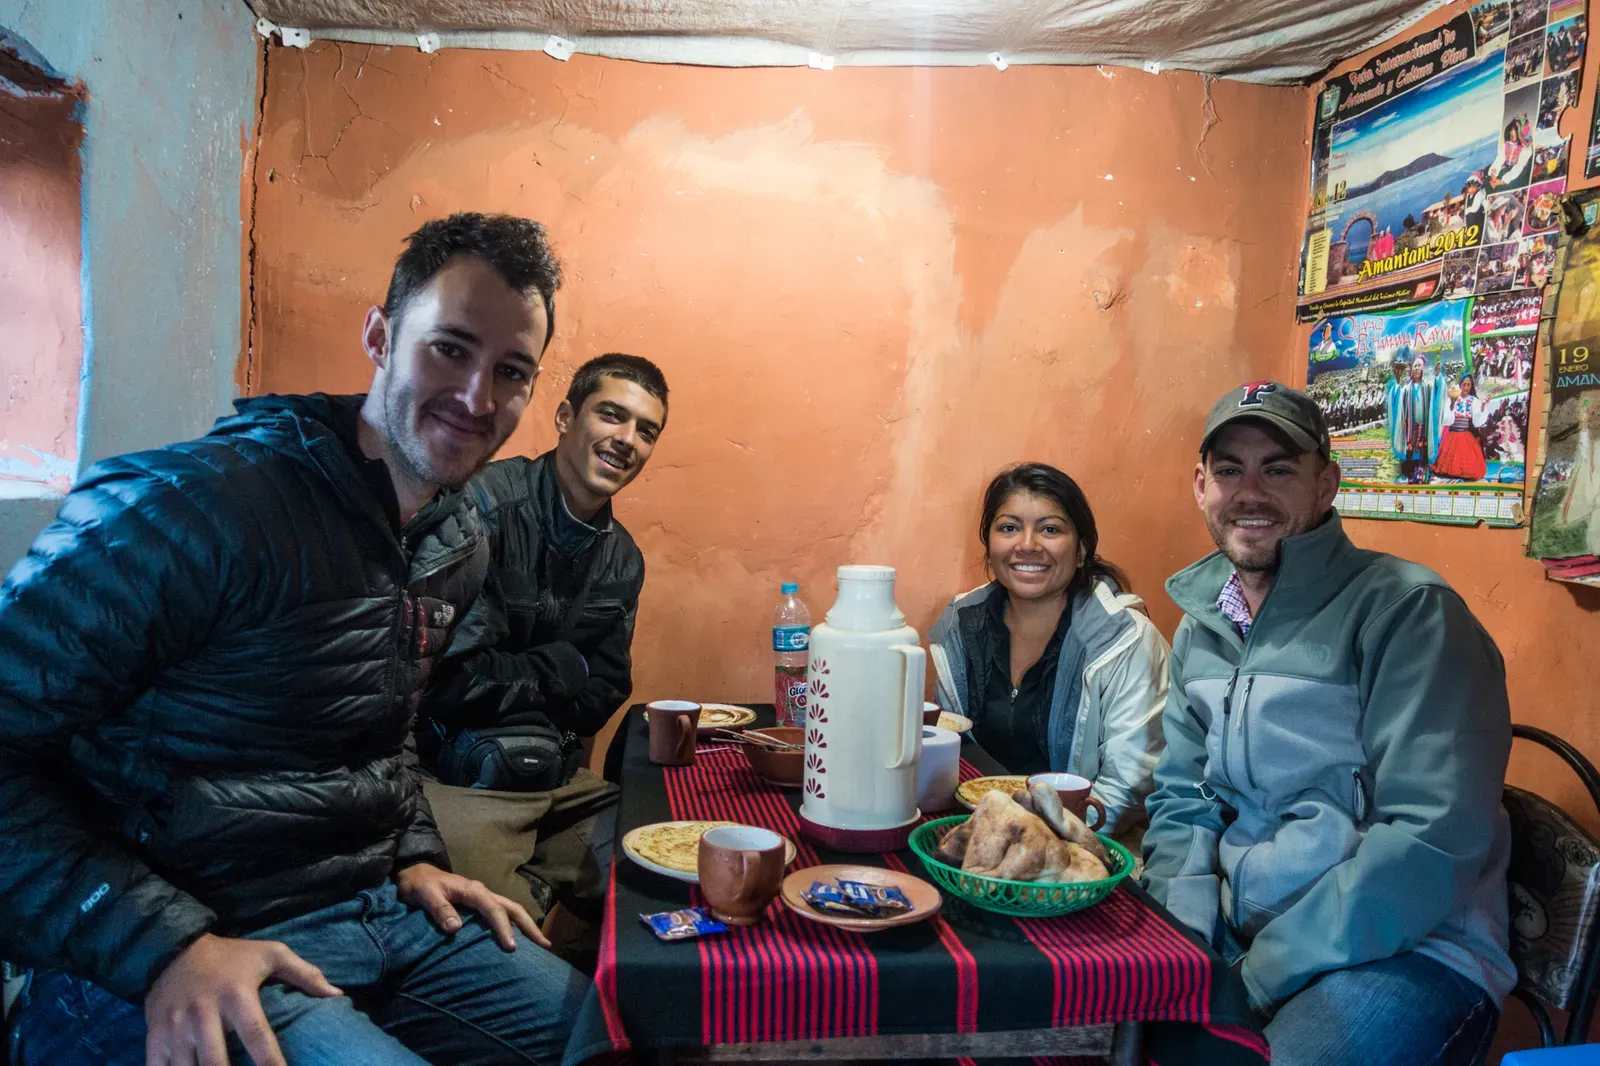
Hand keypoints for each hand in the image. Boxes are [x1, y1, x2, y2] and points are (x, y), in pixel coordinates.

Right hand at [145, 933, 340, 1065]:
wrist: (173, 948)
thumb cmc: (231, 957)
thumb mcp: (270, 954)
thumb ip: (305, 974)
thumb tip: (338, 994)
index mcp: (236, 995)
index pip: (257, 1036)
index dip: (270, 1062)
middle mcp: (203, 1013)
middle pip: (216, 1061)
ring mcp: (176, 1027)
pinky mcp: (155, 1036)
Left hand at [395, 862, 548, 949]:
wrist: (415, 873)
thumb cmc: (420, 885)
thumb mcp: (425, 895)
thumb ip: (440, 909)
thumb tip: (456, 928)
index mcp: (473, 890)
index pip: (494, 910)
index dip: (504, 928)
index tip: (512, 947)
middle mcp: (482, 892)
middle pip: (512, 908)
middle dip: (529, 926)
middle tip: (544, 945)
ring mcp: (482, 898)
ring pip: (511, 910)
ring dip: (526, 926)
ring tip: (541, 944)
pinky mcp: (479, 904)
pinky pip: (502, 914)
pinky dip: (515, 926)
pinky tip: (520, 939)